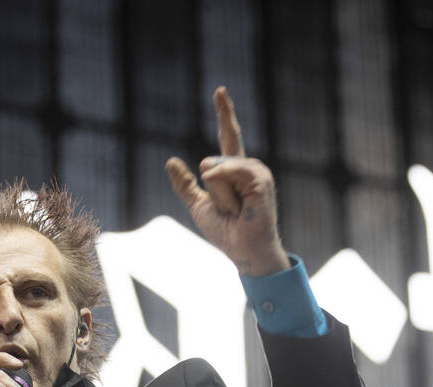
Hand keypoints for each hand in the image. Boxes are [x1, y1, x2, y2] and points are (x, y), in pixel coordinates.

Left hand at [165, 86, 288, 276]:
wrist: (242, 250)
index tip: (219, 90)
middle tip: (228, 209)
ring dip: (219, 197)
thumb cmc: (226, 231)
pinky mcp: (262, 179)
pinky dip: (226, 191)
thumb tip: (170, 160)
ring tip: (233, 211)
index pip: (228, 135)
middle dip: (217, 182)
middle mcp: (247, 166)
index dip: (224, 113)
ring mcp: (257, 171)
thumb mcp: (198, 205)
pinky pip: (230, 172)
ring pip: (216, 169)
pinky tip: (236, 207)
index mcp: (234, 170)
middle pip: (220, 152)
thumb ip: (185, 185)